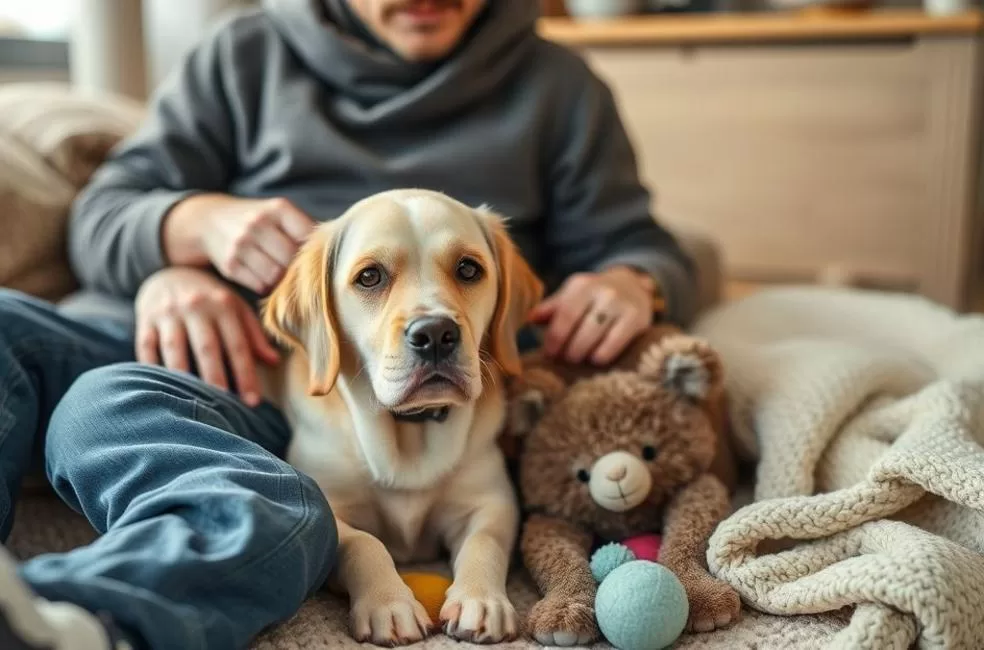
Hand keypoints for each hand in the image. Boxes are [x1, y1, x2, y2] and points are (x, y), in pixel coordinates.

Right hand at [135, 267, 280, 405]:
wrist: (172, 271)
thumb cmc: (212, 298)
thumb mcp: (236, 307)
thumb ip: (254, 334)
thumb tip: (274, 361)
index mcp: (224, 304)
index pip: (238, 345)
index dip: (246, 374)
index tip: (252, 402)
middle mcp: (196, 306)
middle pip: (207, 348)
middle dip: (216, 378)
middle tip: (223, 407)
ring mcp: (168, 312)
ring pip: (174, 349)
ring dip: (183, 377)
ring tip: (191, 403)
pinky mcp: (145, 319)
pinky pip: (146, 348)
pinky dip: (151, 369)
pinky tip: (160, 389)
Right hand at [164, 195, 314, 294]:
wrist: (210, 220)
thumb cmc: (258, 221)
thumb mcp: (280, 214)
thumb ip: (305, 229)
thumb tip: (337, 251)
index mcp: (278, 209)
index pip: (309, 236)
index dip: (316, 251)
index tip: (318, 258)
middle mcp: (257, 224)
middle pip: (293, 259)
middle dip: (299, 268)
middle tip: (301, 272)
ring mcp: (241, 245)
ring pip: (277, 276)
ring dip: (283, 280)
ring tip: (283, 275)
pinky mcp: (230, 265)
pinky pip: (260, 286)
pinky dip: (267, 286)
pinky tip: (266, 277)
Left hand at [529, 266, 652, 365]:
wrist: (633, 286)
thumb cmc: (594, 297)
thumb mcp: (573, 296)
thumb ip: (552, 308)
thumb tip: (530, 319)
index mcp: (581, 284)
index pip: (564, 313)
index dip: (554, 337)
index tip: (548, 354)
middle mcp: (602, 290)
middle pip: (578, 326)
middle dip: (567, 348)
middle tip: (562, 360)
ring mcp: (622, 304)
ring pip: (595, 336)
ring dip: (581, 353)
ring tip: (576, 359)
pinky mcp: (638, 318)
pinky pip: (615, 343)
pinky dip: (601, 355)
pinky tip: (595, 359)